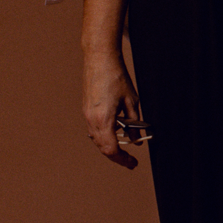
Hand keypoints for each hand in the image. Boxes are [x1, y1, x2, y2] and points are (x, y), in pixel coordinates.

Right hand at [81, 0, 143, 170]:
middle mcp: (92, 120)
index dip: (122, 159)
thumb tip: (136, 141)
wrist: (99, 59)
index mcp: (104, 119)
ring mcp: (86, 115)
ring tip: (125, 147)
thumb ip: (134, 124)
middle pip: (103, 148)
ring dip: (110, 146)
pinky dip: (104, 136)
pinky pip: (94, 130)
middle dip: (117, 156)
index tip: (133, 163)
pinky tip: (115, 133)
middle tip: (130, 161)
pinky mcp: (85, 110)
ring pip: (97, 140)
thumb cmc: (117, 77)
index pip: (111, 149)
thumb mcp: (132, 101)